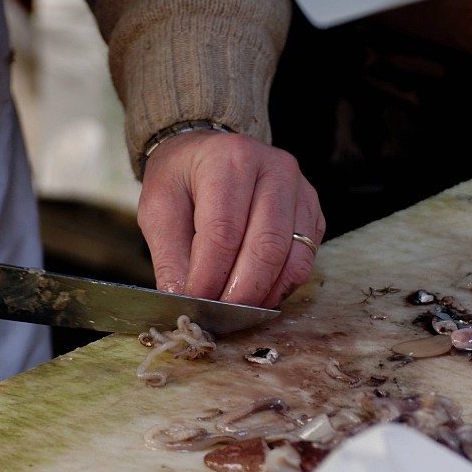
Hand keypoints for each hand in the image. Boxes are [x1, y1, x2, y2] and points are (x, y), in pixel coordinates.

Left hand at [137, 130, 324, 308]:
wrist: (209, 153)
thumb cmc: (182, 179)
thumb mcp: (158, 207)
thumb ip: (170, 254)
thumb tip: (184, 300)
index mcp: (229, 160)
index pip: (223, 231)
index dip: (209, 276)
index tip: (194, 304)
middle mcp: (274, 169)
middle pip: (266, 247)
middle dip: (240, 293)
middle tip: (218, 318)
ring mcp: (300, 190)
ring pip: (292, 259)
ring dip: (263, 295)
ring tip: (236, 311)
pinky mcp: (313, 212)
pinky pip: (304, 260)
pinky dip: (281, 287)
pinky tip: (257, 295)